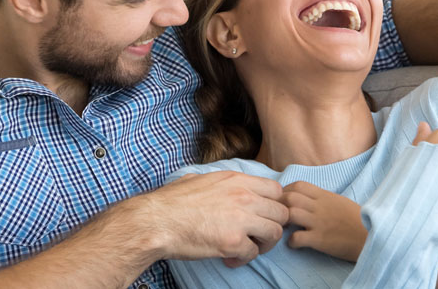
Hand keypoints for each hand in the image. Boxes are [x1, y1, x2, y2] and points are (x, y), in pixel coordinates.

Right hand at [139, 171, 288, 267]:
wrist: (156, 221)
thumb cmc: (172, 201)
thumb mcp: (200, 179)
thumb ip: (220, 182)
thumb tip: (220, 183)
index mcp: (237, 180)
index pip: (276, 190)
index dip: (273, 204)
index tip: (263, 215)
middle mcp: (244, 197)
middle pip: (282, 212)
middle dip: (272, 226)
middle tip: (258, 235)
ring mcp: (241, 219)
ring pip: (274, 233)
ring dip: (263, 243)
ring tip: (247, 248)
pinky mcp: (233, 242)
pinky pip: (253, 253)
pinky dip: (244, 258)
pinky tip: (230, 258)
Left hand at [281, 181, 366, 261]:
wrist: (372, 236)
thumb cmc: (358, 220)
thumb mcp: (340, 202)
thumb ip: (323, 199)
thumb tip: (307, 199)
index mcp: (325, 196)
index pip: (298, 185)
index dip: (286, 191)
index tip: (283, 201)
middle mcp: (320, 207)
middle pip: (289, 197)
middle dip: (279, 206)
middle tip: (279, 216)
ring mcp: (320, 222)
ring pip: (290, 213)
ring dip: (282, 222)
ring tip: (284, 229)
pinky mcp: (320, 239)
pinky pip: (297, 238)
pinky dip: (291, 242)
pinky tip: (295, 244)